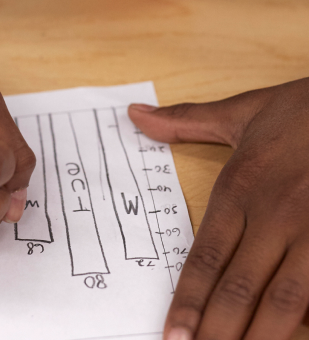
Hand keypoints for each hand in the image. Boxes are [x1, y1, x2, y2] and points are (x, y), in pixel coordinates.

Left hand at [129, 78, 308, 339]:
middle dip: (217, 330)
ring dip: (260, 336)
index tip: (172, 332)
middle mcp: (276, 215)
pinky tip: (297, 337)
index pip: (206, 256)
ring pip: (286, 301)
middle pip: (239, 287)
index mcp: (242, 188)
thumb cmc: (304, 109)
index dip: (188, 299)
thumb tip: (133, 114)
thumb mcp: (242, 111)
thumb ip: (186, 121)